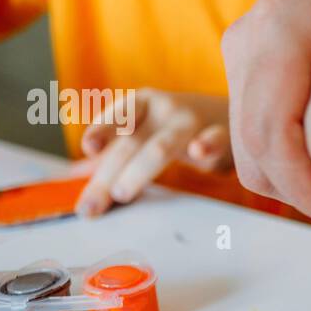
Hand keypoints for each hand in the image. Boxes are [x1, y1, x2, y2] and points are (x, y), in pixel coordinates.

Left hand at [76, 89, 231, 216]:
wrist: (240, 116)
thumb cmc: (183, 128)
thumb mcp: (147, 131)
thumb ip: (113, 154)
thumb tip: (71, 176)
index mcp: (143, 104)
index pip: (118, 115)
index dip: (102, 129)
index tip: (89, 148)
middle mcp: (165, 109)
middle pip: (132, 143)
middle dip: (109, 175)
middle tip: (91, 206)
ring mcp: (194, 122)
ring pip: (163, 146)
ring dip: (139, 170)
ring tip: (122, 193)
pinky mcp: (222, 137)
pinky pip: (214, 140)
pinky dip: (207, 144)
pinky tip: (198, 150)